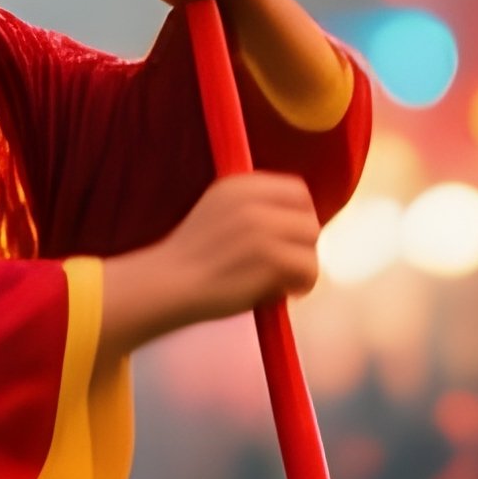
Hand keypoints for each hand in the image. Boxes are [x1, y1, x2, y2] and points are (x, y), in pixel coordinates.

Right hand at [101, 173, 320, 357]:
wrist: (166, 283)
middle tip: (282, 266)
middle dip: (302, 245)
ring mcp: (262, 228)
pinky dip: (298, 286)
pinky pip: (308, 271)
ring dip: (301, 268)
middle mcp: (252, 201)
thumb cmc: (191, 258)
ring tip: (278, 282)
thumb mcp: (217, 212)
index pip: (296, 191)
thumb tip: (299, 221)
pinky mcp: (270, 258)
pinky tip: (276, 292)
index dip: (298, 217)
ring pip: (311, 246)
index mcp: (238, 185)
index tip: (287, 239)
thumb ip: (253, 208)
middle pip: (309, 220)